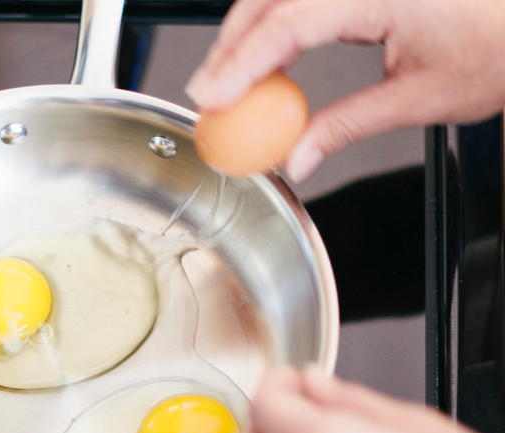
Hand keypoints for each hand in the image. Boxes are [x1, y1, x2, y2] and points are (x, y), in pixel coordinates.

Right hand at [186, 0, 504, 180]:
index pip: (290, 22)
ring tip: (228, 80)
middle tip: (207, 94)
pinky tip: (266, 55)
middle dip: (231, 46)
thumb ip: (346, 127)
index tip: (214, 98)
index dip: (243, 63)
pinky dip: (276, 25)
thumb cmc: (498, 48)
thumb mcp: (419, 98)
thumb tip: (299, 158)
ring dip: (248, 34)